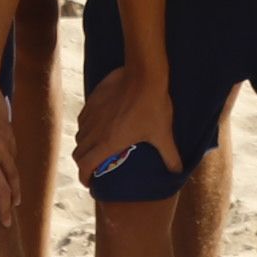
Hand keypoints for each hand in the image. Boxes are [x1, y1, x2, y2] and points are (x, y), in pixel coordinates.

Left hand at [0, 66, 21, 234]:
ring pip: (12, 176)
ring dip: (14, 193)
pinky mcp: (9, 135)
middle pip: (1, 192)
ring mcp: (1, 146)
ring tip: (13, 204)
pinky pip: (13, 158)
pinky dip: (13, 171)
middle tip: (3, 225)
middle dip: (3, 212)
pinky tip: (11, 176)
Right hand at [71, 64, 177, 187]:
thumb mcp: (163, 134)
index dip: (84, 177)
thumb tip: (178, 172)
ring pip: (79, 136)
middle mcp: (94, 130)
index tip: (90, 182)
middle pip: (78, 153)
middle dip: (83, 164)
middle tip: (93, 167)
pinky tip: (97, 126)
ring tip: (95, 148)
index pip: (85, 165)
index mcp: (108, 142)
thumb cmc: (153, 106)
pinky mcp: (92, 100)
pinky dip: (86, 128)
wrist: (144, 74)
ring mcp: (91, 114)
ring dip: (84, 145)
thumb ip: (169, 155)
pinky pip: (82, 119)